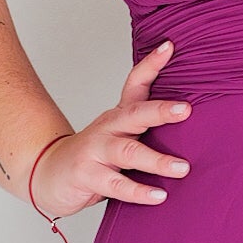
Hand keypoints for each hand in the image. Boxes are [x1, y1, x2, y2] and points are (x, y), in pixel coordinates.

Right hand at [29, 42, 191, 216]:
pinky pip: (117, 186)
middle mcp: (108, 128)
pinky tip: (159, 196)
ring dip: (157, 160)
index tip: (169, 47)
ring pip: (127, 152)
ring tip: (183, 168)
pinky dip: (139, 191)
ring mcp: (95, 151)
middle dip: (160, 111)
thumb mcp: (120, 135)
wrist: (47, 173)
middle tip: (186, 110)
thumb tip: (194, 119)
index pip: (135, 84)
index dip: (151, 65)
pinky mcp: (88, 176)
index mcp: (119, 116)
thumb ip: (147, 129)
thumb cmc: (94, 154)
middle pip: (134, 114)